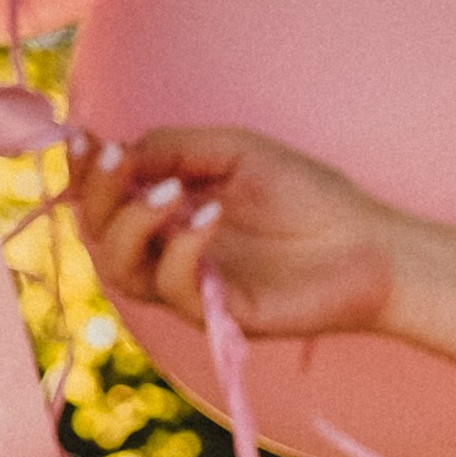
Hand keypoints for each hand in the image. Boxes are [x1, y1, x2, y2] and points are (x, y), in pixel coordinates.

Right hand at [70, 123, 398, 340]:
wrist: (372, 246)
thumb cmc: (311, 196)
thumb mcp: (234, 152)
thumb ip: (174, 148)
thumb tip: (118, 150)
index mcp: (169, 213)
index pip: (103, 199)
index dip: (82, 172)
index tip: (85, 139)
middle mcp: (171, 253)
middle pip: (99, 235)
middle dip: (99, 194)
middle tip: (122, 160)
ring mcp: (193, 288)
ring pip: (122, 270)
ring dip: (132, 224)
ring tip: (171, 192)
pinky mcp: (219, 317)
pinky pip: (174, 289)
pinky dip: (182, 249)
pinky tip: (209, 217)